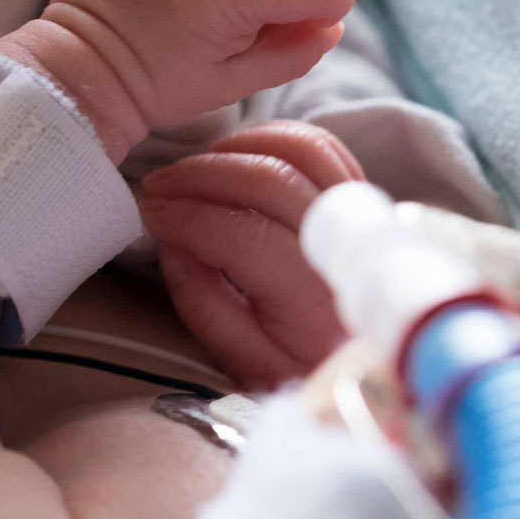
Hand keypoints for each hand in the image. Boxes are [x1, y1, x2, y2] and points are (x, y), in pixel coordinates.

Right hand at [139, 121, 361, 389]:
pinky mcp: (362, 200)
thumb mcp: (241, 358)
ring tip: (196, 167)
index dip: (185, 215)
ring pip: (301, 149)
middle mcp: (341, 247)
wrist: (371, 379)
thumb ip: (200, 299)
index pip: (241, 234)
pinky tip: (240, 156)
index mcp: (309, 296)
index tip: (148, 212)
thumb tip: (170, 238)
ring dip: (238, 147)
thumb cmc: (300, 370)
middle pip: (269, 179)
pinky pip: (323, 148)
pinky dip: (276, 139)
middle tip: (158, 184)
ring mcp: (358, 217)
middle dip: (201, 173)